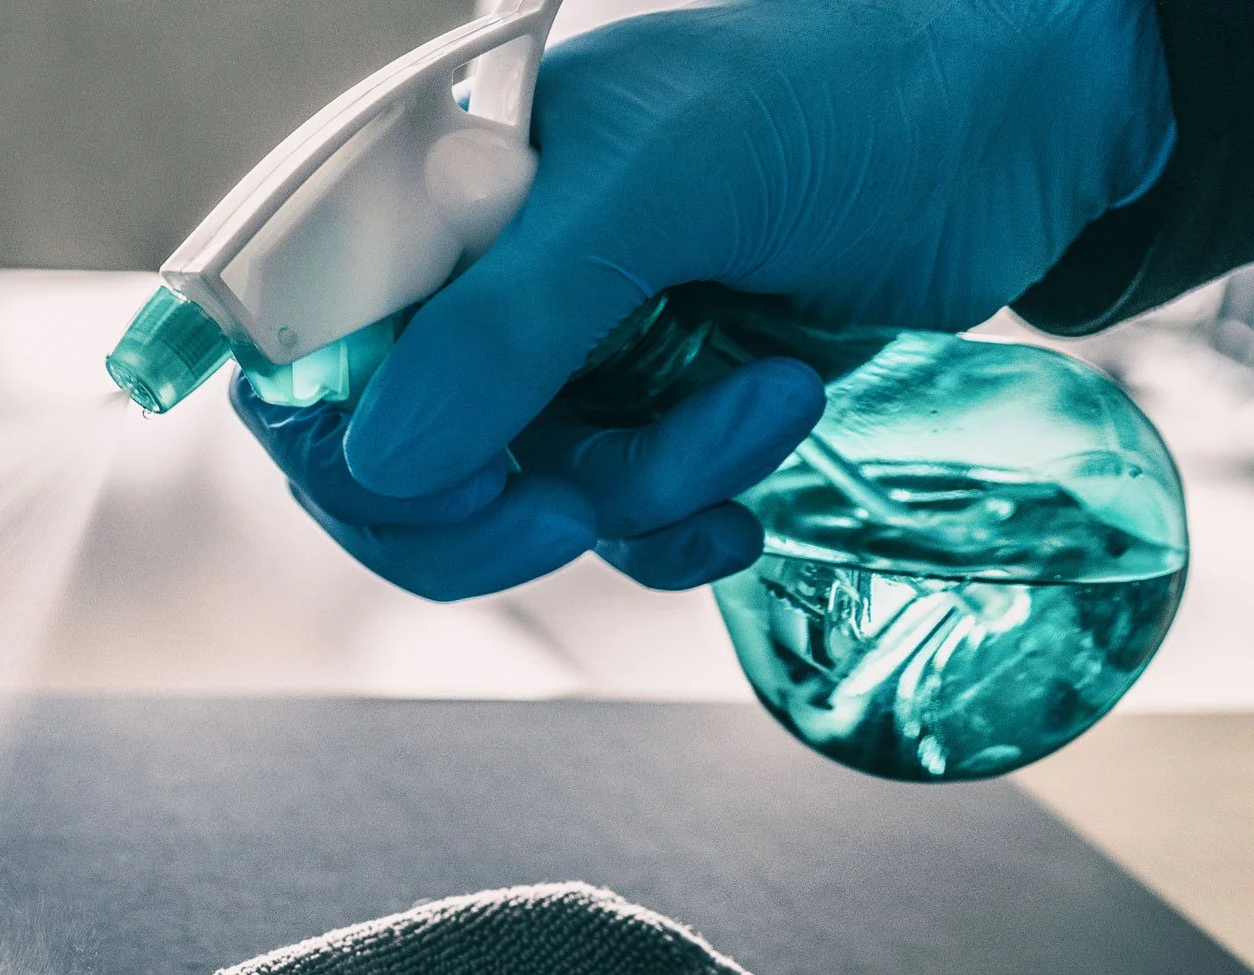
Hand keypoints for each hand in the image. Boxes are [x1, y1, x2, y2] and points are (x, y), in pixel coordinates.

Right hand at [241, 0, 1176, 597]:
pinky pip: (603, 521)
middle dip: (483, 507)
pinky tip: (748, 503)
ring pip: (508, 500)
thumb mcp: (666, 185)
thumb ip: (509, 323)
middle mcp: (471, 275)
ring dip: (633, 496)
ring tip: (761, 409)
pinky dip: (670, 533)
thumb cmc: (849, 92)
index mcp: (430, 189)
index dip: (337, 442)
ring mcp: (555, 347)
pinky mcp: (642, 407)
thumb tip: (381, 462)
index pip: (293, 346)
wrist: (1030, 120)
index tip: (446, 479)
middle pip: (380, 459)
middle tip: (578, 508)